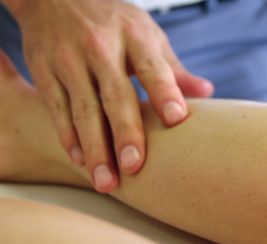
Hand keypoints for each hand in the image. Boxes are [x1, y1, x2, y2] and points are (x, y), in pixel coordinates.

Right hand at [6, 0, 213, 191]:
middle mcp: (100, 47)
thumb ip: (173, 69)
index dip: (165, 92)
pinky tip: (81, 162)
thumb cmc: (113, 21)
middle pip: (115, 96)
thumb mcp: (147, 35)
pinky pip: (56, 109)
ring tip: (107, 182)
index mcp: (134, 36)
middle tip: (135, 167)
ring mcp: (68, 59)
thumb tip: (207, 93)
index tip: (176, 119)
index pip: (152, 68)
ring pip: (83, 110)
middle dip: (126, 133)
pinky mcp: (44, 70)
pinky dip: (68, 137)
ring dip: (95, 148)